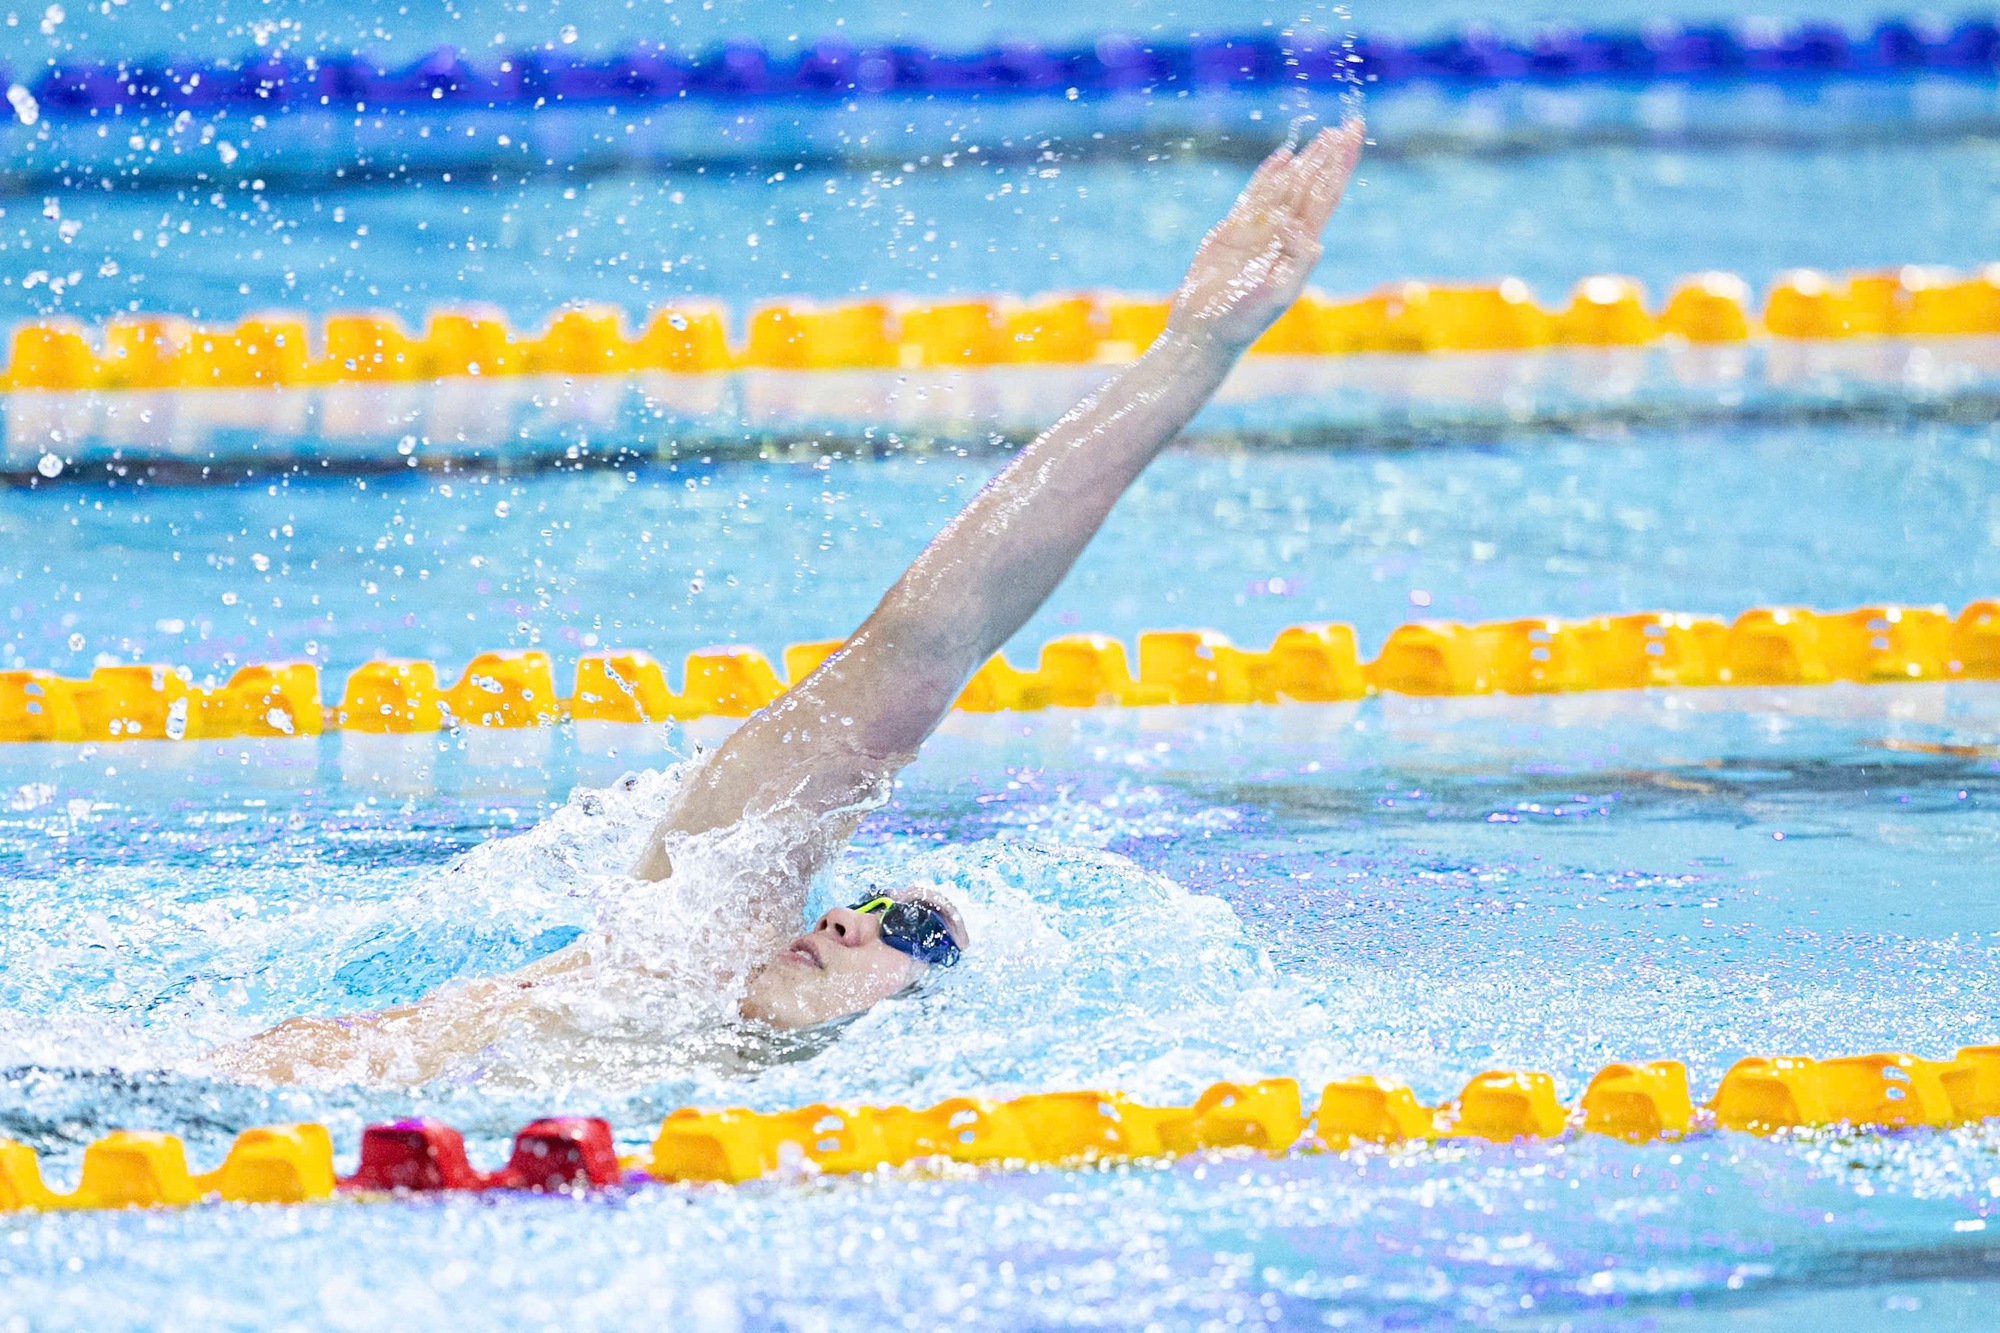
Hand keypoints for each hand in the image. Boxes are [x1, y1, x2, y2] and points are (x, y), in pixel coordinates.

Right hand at [1166, 121, 1364, 353]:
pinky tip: (1284, 156)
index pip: (1326, 197)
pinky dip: (1269, 174)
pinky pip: (1255, 194)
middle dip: (1330, 157)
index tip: (1353, 140)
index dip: (1340, 167)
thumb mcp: (1278, 294)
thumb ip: (1297, 259)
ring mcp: (1259, 230)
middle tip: (1349, 126)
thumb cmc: (1242, 320)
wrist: (1205, 330)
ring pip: (1287, 185)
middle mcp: (1284, 235)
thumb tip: (1296, 222)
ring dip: (1307, 160)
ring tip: (1325, 135)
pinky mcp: (1233, 230)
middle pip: (1312, 186)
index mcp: (1300, 248)